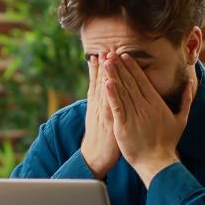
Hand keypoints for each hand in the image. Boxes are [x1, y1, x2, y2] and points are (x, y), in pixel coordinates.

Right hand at [80, 53, 119, 178]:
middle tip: (105, 50)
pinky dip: (107, 92)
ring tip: (105, 59)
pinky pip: (109, 104)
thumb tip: (105, 87)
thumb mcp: (97, 116)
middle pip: (100, 82)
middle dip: (103, 66)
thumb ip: (102, 101)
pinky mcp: (109, 121)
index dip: (100, 67)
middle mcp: (98, 105)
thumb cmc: (100, 136)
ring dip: (104, 74)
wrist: (95, 155)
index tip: (103, 53)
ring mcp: (102, 112)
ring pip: (102, 89)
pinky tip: (108, 82)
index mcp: (96, 103)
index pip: (98, 82)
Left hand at [103, 53, 194, 186]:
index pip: (143, 80)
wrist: (157, 162)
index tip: (124, 56)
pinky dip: (111, 95)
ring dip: (113, 75)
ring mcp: (134, 115)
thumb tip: (190, 83)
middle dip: (120, 66)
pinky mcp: (123, 126)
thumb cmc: (168, 143)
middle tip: (110, 52)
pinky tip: (106, 83)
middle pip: (130, 82)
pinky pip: (117, 107)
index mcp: (156, 103)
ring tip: (106, 62)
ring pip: (122, 91)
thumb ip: (186, 100)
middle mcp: (145, 107)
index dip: (132, 67)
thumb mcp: (181, 119)